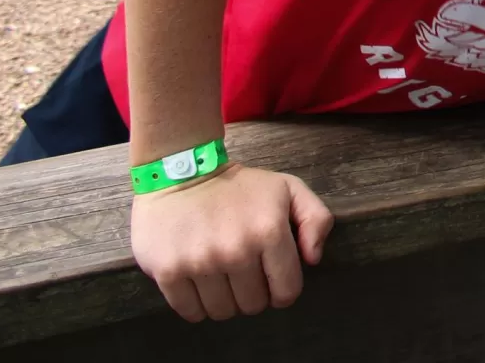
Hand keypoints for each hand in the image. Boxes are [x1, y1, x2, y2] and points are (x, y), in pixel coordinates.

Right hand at [129, 163, 333, 320]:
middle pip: (252, 305)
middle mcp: (236, 251)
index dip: (283, 292)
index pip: (286, 290)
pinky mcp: (168, 271)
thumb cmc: (239, 187)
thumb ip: (316, 219)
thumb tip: (313, 259)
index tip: (273, 283)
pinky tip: (199, 287)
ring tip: (222, 281)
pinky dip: (196, 307)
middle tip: (245, 278)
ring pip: (222, 312)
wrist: (180, 173)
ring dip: (225, 302)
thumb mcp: (289, 189)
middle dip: (253, 295)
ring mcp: (200, 263)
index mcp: (270, 231)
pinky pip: (189, 312)